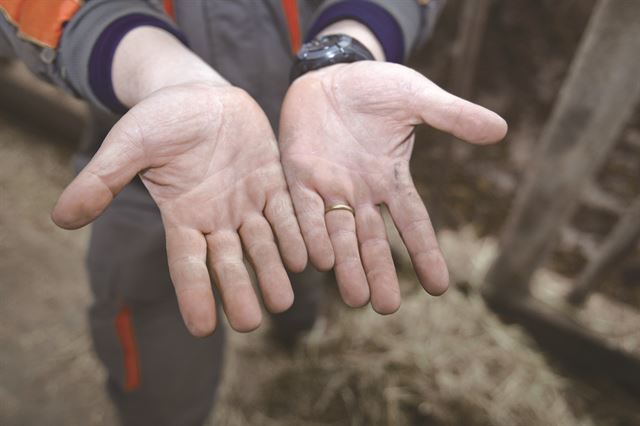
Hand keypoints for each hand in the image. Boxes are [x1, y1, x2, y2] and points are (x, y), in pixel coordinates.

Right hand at [52, 82, 306, 335]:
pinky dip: (297, 233)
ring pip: (263, 244)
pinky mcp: (272, 182)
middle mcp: (217, 218)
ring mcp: (247, 202)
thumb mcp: (128, 145)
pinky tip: (308, 257)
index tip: (202, 329)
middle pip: (229, 262)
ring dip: (273, 271)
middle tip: (252, 322)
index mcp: (182, 216)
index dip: (194, 294)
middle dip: (239, 290)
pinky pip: (287, 212)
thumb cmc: (159, 119)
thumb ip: (101, 181)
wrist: (198, 92)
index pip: (186, 264)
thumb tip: (59, 217)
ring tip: (284, 300)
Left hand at [279, 61, 506, 313]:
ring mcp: (329, 187)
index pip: (413, 223)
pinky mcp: (298, 175)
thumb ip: (453, 116)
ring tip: (356, 298)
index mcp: (391, 179)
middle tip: (386, 307)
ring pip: (339, 235)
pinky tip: (317, 261)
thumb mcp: (418, 99)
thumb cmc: (376, 88)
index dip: (425, 253)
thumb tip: (501, 130)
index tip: (439, 288)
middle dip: (379, 273)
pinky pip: (303, 210)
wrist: (331, 72)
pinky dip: (310, 234)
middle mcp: (361, 193)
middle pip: (372, 241)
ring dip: (346, 266)